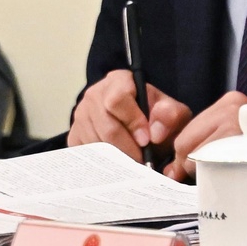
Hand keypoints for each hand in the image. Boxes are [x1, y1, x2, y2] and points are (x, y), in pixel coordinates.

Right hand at [68, 70, 191, 163]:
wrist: (141, 124)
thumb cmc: (157, 115)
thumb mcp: (172, 111)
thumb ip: (170, 115)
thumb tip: (155, 132)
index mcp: (119, 80)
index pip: (118, 99)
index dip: (132, 122)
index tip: (146, 140)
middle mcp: (95, 95)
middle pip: (106, 125)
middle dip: (127, 146)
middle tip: (141, 160)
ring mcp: (81, 115)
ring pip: (95, 141)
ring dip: (116, 157)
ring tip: (132, 163)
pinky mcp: (74, 134)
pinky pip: (85, 152)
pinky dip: (102, 162)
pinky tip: (117, 164)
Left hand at [168, 91, 246, 179]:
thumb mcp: (242, 138)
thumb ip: (210, 146)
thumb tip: (172, 170)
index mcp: (230, 103)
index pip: (186, 134)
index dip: (186, 156)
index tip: (197, 168)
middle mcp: (230, 106)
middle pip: (185, 144)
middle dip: (191, 165)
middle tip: (214, 175)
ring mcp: (236, 120)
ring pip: (195, 155)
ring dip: (204, 172)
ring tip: (229, 174)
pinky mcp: (241, 137)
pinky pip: (211, 163)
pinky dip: (216, 175)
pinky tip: (235, 176)